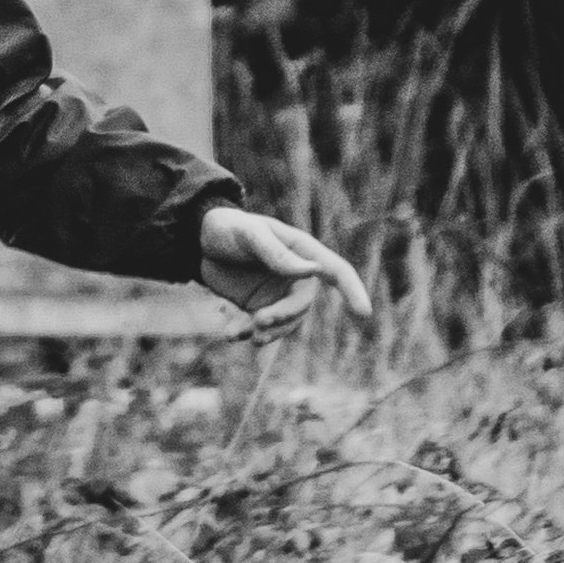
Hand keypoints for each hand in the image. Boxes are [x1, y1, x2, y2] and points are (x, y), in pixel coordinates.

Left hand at [200, 206, 371, 329]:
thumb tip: (312, 270)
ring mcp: (277, 295)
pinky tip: (231, 335)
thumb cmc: (228, 227)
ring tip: (244, 333)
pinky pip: (261, 328)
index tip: (364, 314)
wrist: (198, 240)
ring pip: (284, 323)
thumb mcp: (250, 234)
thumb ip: (277, 253)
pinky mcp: (258, 307)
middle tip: (258, 321)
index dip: (353, 291)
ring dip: (269, 332)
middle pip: (302, 305)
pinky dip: (248, 333)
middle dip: (283, 316)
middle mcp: (296, 276)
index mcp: (302, 252)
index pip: (336, 271)